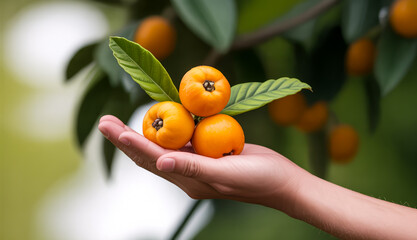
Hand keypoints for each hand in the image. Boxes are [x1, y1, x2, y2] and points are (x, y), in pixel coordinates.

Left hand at [98, 115, 306, 215]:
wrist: (281, 181)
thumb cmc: (257, 180)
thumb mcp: (225, 175)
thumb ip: (193, 169)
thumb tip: (161, 162)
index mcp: (188, 180)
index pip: (152, 159)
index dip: (130, 143)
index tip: (111, 127)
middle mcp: (187, 172)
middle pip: (149, 153)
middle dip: (125, 138)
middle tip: (105, 121)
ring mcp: (198, 162)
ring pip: (163, 145)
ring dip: (141, 132)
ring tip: (120, 120)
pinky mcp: (209, 152)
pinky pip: (184, 139)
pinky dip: (168, 128)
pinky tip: (160, 118)